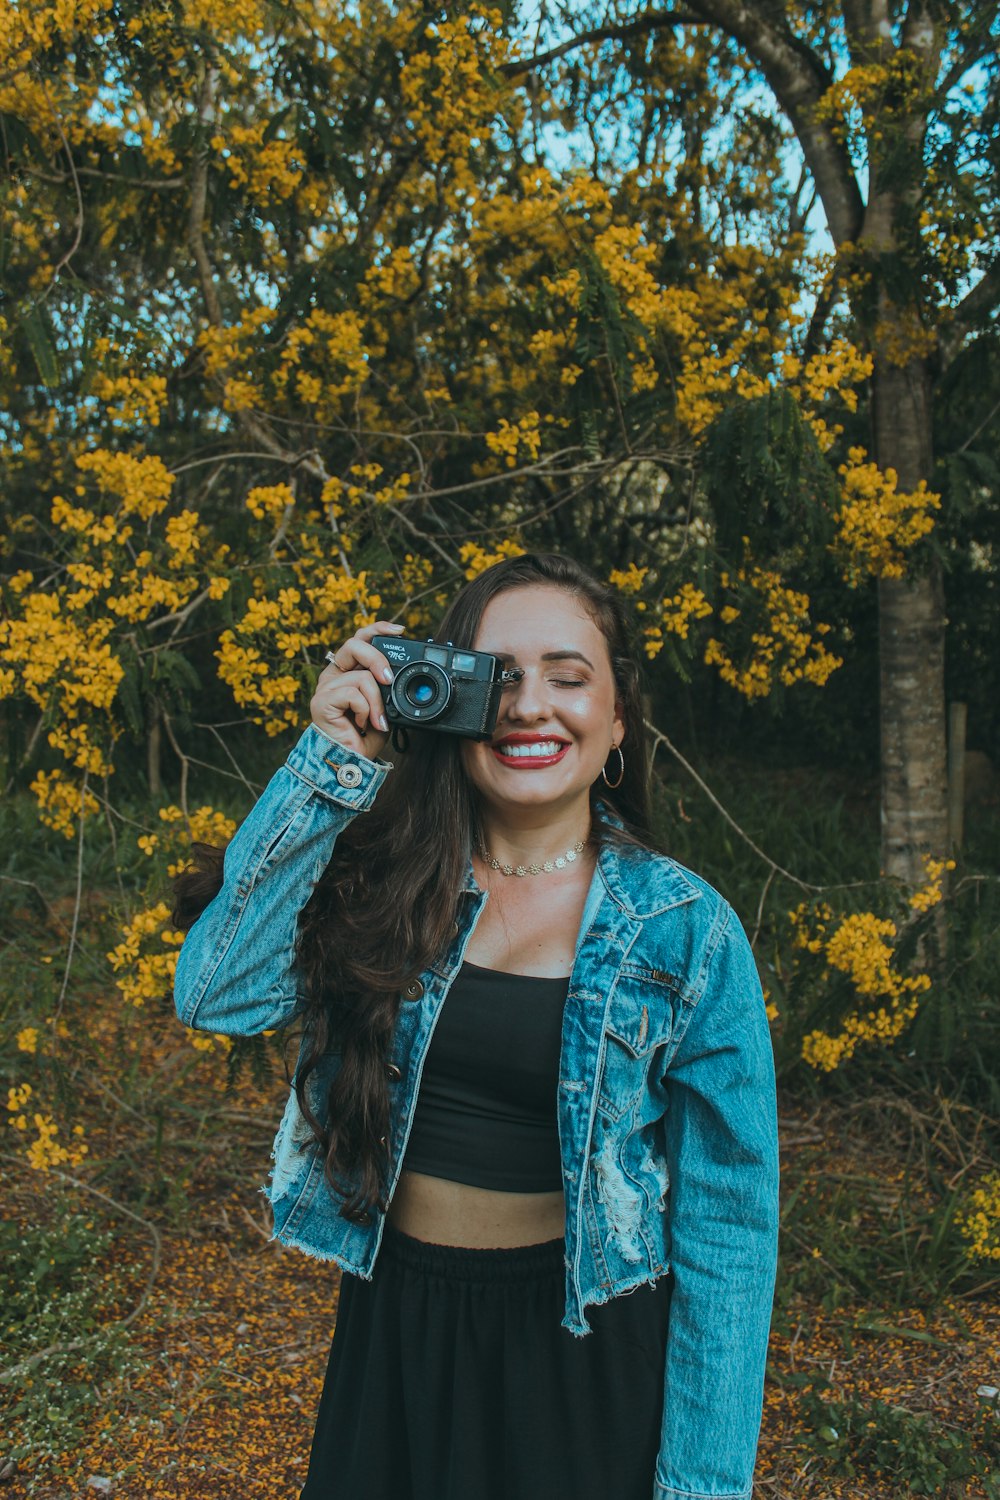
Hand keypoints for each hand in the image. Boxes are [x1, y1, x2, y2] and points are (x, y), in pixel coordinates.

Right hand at [310, 621, 404, 759]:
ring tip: (376, 721)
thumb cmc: (366, 736)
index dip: (377, 629)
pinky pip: (353, 693)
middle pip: (354, 644)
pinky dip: (365, 711)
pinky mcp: (321, 701)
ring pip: (362, 677)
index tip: (400, 631)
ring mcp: (326, 687)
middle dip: (377, 659)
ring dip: (376, 702)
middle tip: (389, 679)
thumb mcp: (383, 705)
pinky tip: (360, 725)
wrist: (352, 762)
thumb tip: (397, 672)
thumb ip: (385, 685)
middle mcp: (333, 675)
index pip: (359, 640)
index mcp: (346, 671)